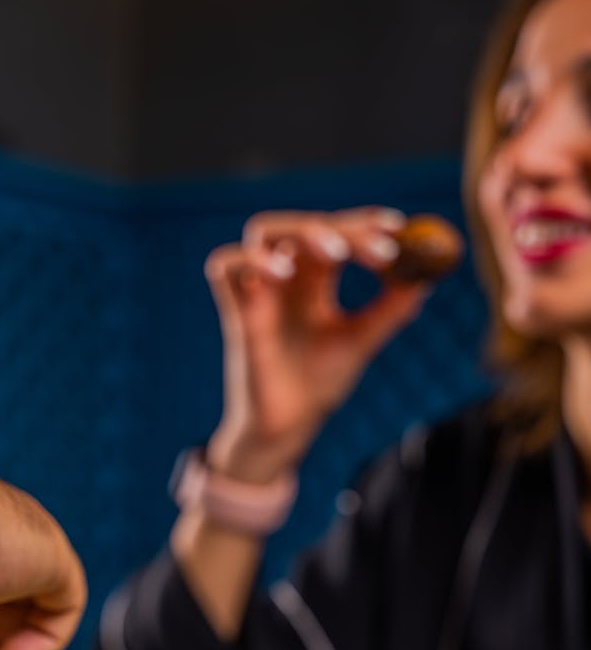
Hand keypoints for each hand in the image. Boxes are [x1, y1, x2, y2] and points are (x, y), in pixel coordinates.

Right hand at [204, 207, 429, 482]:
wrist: (288, 426)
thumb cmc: (318, 383)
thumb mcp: (361, 342)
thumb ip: (391, 310)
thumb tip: (425, 277)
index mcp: (314, 280)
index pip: (338, 233)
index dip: (366, 224)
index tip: (398, 227)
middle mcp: (286, 278)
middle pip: (306, 225)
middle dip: (343, 228)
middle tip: (380, 248)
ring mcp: (259, 290)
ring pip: (264, 232)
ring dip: (301, 233)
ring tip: (336, 254)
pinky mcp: (236, 311)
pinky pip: (225, 266)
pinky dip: (252, 260)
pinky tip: (281, 274)